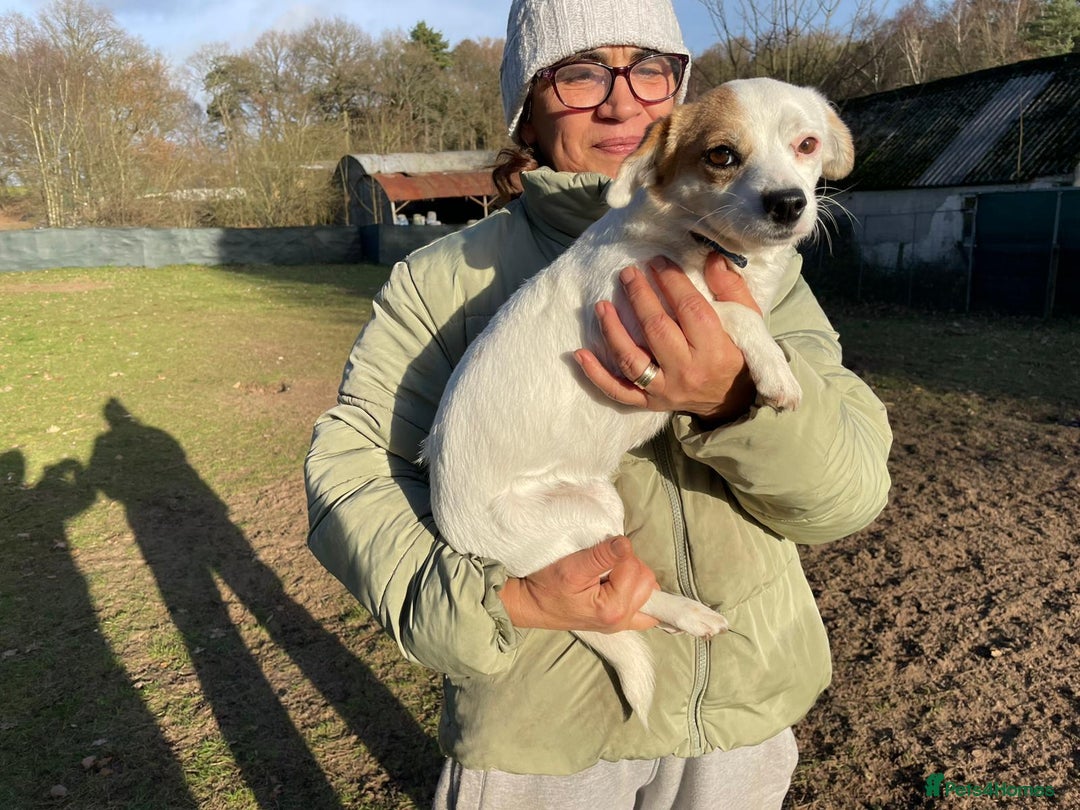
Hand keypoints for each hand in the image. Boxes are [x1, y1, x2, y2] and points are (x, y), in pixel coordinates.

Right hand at [498, 536, 659, 632]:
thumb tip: (625, 544)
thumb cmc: (547, 587)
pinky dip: (638, 592)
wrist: (532, 605)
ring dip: (633, 577)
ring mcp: (622, 624)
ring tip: (608, 575)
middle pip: (647, 581)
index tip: (597, 556)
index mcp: (612, 609)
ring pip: (649, 591)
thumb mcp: (572, 567)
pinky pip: (645, 607)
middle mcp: (622, 621)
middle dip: (630, 566)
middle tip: (604, 565)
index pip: (635, 569)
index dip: (619, 554)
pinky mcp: (619, 621)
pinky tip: (624, 585)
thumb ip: (601, 555)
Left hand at [574, 252, 758, 422]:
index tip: (657, 262)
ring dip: (612, 331)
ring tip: (601, 305)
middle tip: (627, 273)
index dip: (671, 281)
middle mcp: (688, 370)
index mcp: (715, 349)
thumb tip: (711, 258)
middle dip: (639, 297)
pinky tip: (580, 354)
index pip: (689, 309)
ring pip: (631, 360)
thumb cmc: (737, 354)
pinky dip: (596, 375)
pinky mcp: (649, 402)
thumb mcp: (747, 322)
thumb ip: (731, 290)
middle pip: (656, 329)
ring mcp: (665, 389)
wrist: (732, 402)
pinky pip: (618, 391)